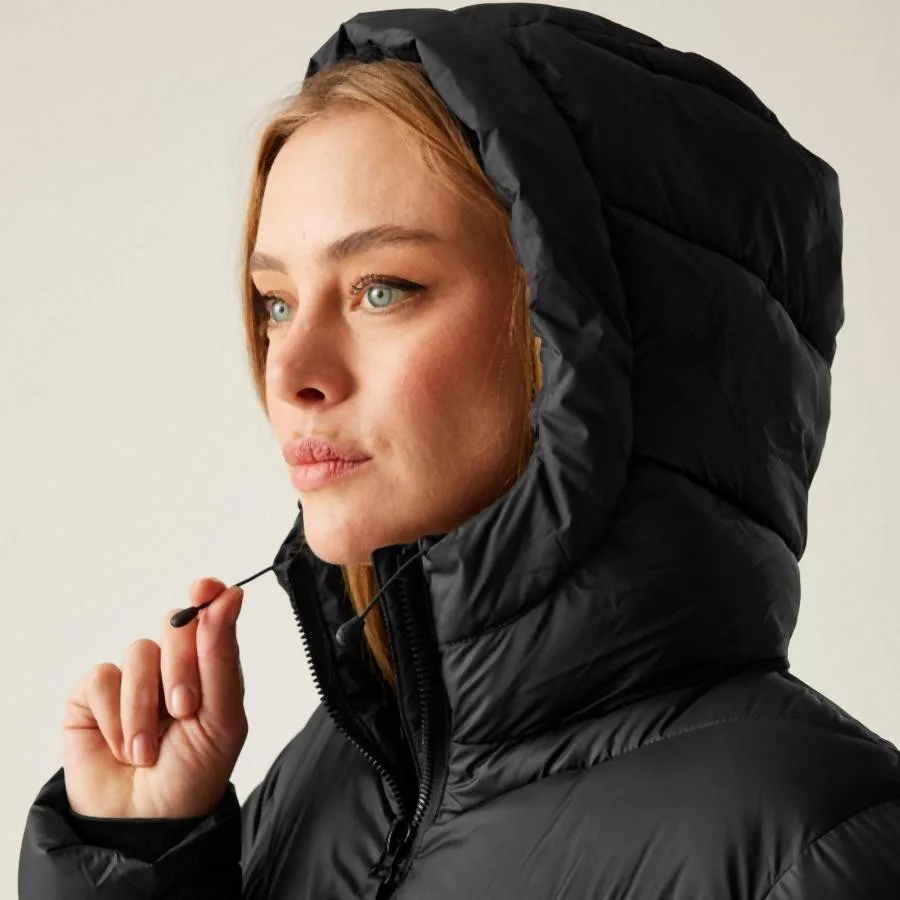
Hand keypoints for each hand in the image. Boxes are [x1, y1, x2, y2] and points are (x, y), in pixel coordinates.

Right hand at [62, 578, 247, 818]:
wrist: (144, 822)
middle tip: (184, 710)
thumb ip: (222, 655)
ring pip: (139, 652)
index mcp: (210, 664)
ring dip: (145, 706)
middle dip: (181, 668)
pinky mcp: (94, 694)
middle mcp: (173, 664)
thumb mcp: (222, 717)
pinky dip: (114, 717)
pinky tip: (120, 747)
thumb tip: (228, 595)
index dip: (208, 595)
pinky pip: (102, 678)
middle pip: (175, 624)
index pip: (209, 612)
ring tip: (148, 749)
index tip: (206, 591)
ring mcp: (133, 677)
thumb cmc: (192, 772)